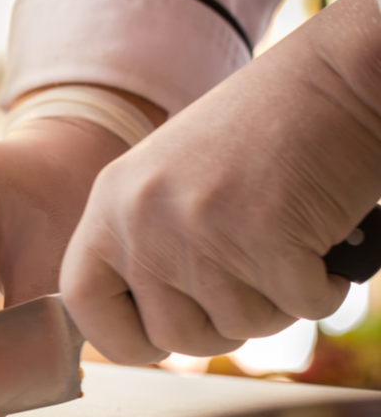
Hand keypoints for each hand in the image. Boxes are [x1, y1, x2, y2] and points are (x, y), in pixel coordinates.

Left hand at [60, 0, 380, 364]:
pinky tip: (322, 242)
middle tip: (253, 280)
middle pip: (173, 336)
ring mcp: (200, 227)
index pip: (81, 301)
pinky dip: (324, 288)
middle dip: (223, 326)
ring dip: (279, 301)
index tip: (159, 340)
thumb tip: (144, 331)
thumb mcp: (170, 184)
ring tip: (288, 244)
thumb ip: (147, 247)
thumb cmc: (260, 135)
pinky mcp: (266, 236)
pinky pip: (300, 307)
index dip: (122, 337)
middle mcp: (142, 218)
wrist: (335, 76)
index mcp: (110, 203)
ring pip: (242, 327)